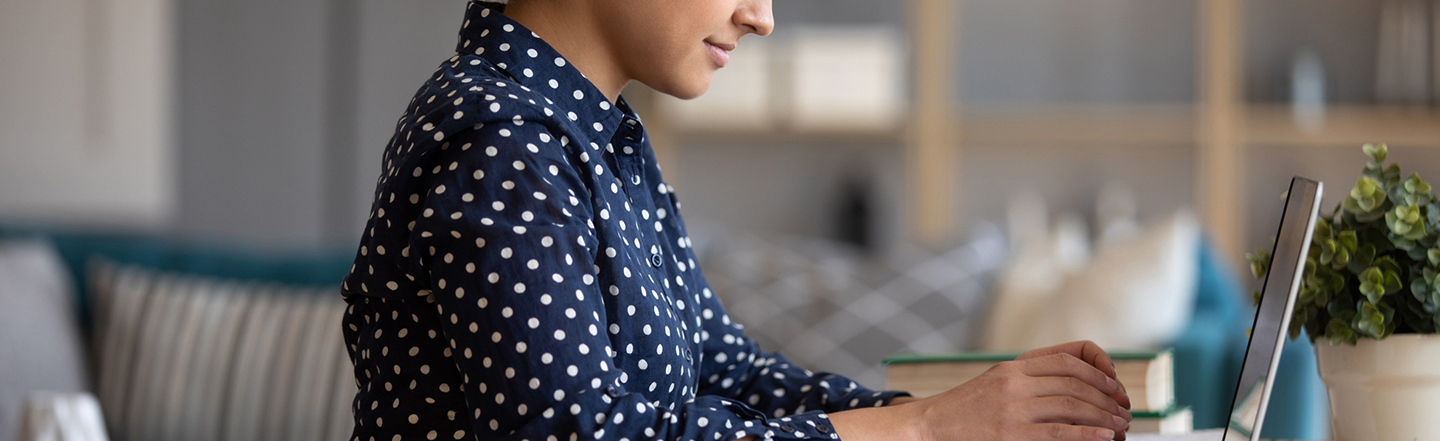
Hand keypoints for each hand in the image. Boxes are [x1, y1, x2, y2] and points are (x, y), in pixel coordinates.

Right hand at [901, 341, 1131, 440]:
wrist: (932, 425)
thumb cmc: (970, 407)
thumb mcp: (998, 381)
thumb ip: (1032, 374)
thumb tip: (1079, 378)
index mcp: (1013, 366)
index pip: (1067, 359)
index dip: (1099, 372)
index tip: (1116, 387)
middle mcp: (1014, 381)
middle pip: (1075, 384)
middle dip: (1107, 399)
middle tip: (1124, 413)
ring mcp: (1012, 408)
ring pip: (1072, 406)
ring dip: (1103, 418)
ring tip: (1119, 429)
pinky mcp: (1010, 433)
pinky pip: (1058, 432)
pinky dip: (1087, 435)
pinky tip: (1103, 439)